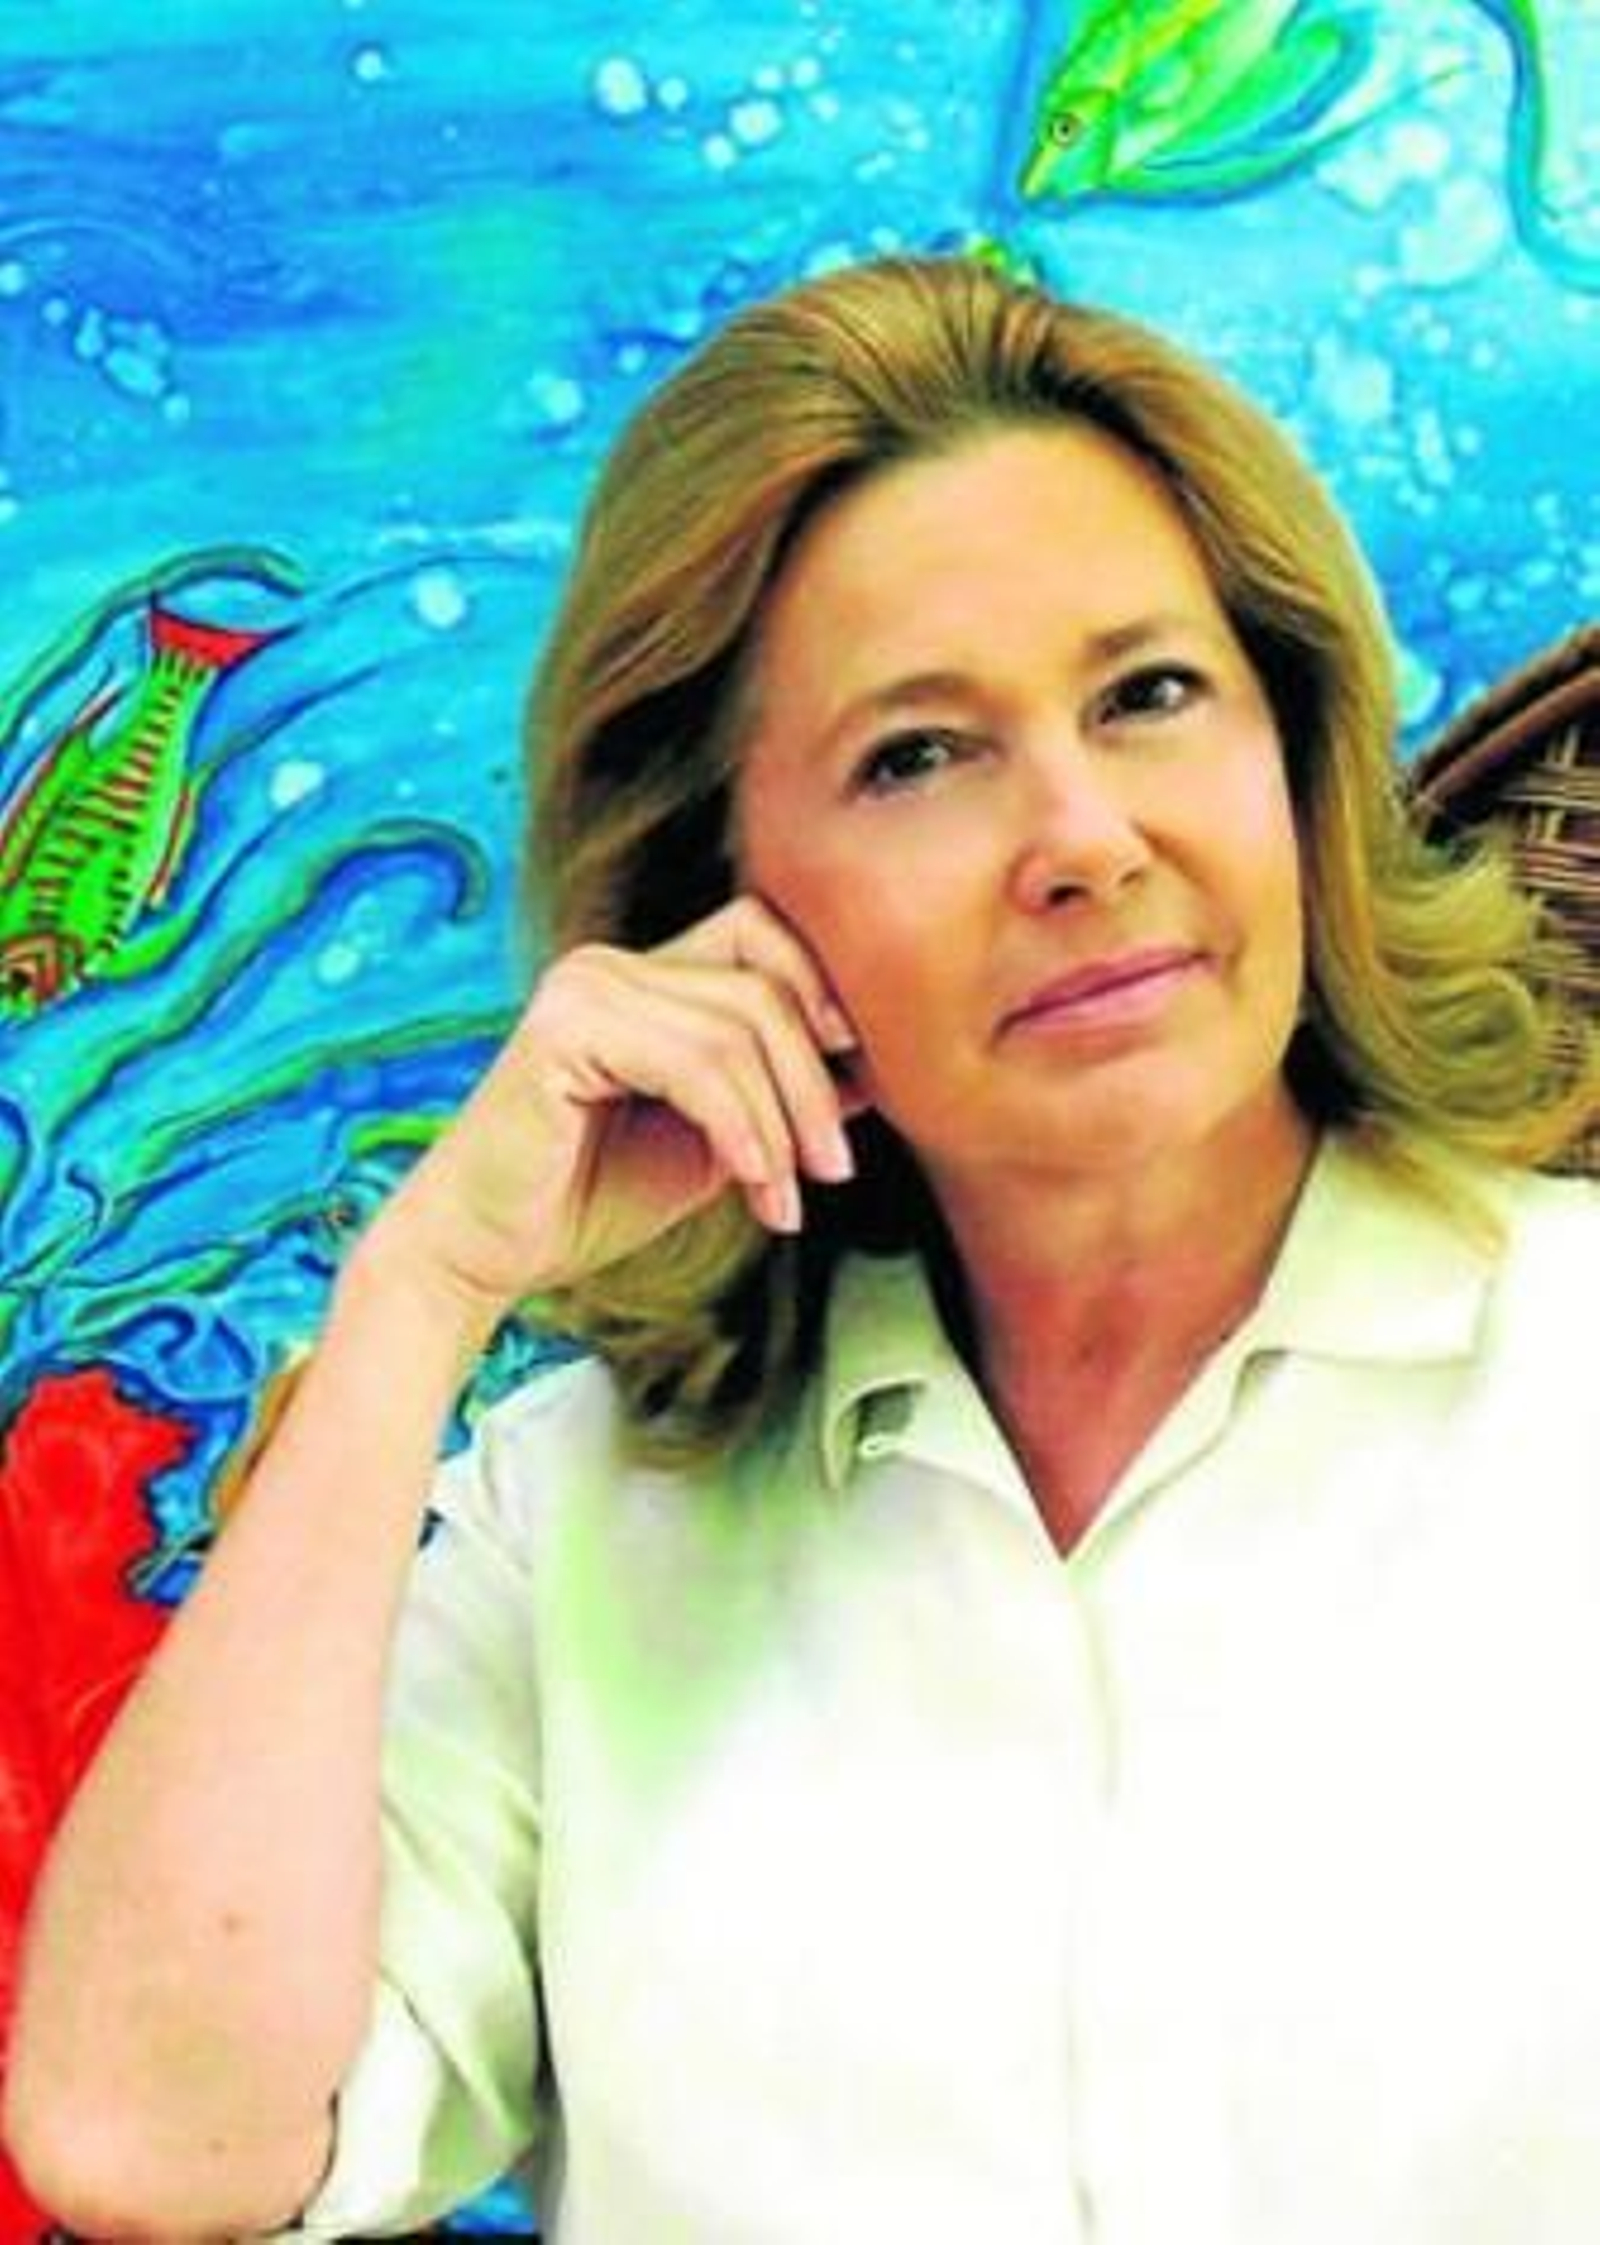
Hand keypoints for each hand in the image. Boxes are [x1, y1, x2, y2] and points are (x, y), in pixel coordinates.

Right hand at [360, 896, 865, 1320]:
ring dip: (783, 1123)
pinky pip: (694, 1067)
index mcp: (641, 976)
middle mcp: (609, 964)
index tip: (864, 1080)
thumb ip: (775, 1098)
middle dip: (816, 1084)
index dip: (825, 994)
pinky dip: (743, 1130)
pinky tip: (757, 1186)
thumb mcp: (713, 1144)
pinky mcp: (563, 1031)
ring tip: (788, 1197)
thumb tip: (873, 1068)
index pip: (763, 935)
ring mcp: (583, 988)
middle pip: (764, 986)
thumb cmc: (586, 1199)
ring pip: (738, 1030)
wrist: (483, 1254)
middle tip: (835, 1168)